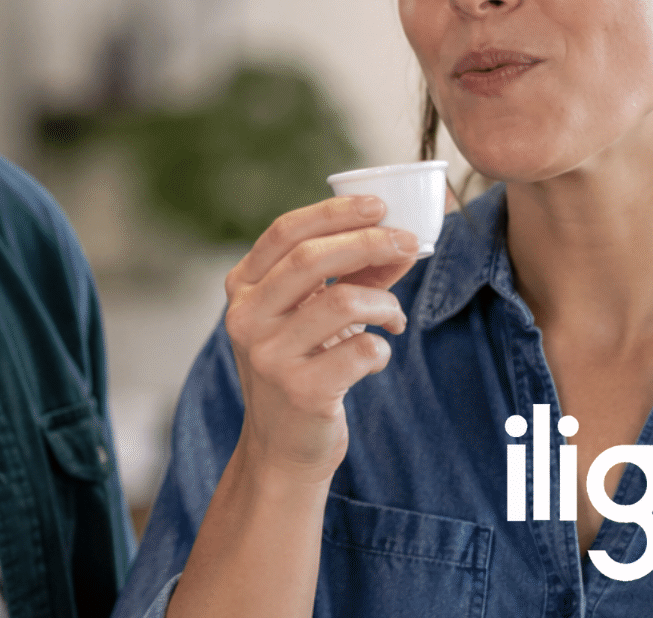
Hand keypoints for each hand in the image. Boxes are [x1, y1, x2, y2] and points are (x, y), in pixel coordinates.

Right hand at [221, 194, 418, 483]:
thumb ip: (352, 276)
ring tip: (394, 316)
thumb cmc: (302, 367)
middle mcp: (247, 317)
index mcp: (243, 288)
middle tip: (409, 243)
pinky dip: (382, 348)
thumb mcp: (313, 316)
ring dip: (384, 303)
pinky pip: (362, 351)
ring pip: (342, 302)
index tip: (378, 206)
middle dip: (369, 243)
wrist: (282, 446)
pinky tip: (376, 356)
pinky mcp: (300, 390)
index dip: (334, 213)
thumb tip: (402, 242)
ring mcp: (269, 355)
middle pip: (310, 259)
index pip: (284, 232)